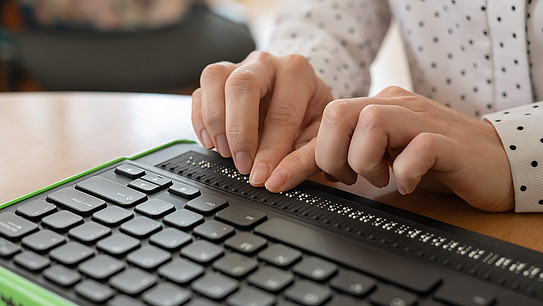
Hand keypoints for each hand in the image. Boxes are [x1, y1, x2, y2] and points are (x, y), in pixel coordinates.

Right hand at [191, 51, 332, 187]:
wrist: (301, 97)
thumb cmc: (310, 116)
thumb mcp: (319, 138)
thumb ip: (302, 161)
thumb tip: (275, 180)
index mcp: (298, 73)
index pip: (281, 112)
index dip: (269, 150)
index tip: (261, 176)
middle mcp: (266, 64)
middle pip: (242, 85)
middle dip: (238, 131)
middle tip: (242, 164)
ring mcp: (238, 66)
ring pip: (214, 79)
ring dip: (215, 121)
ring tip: (225, 152)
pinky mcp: (218, 79)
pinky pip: (200, 91)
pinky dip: (200, 120)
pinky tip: (212, 142)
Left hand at [314, 86, 513, 211]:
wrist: (494, 160)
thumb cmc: (434, 160)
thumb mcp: (383, 157)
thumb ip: (349, 158)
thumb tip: (307, 172)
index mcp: (376, 107)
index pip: (326, 123)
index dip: (297, 155)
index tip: (277, 181)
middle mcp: (395, 106)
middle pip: (340, 112)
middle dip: (332, 154)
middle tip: (349, 178)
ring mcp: (423, 121)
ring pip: (372, 122)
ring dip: (365, 160)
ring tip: (381, 177)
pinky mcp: (448, 143)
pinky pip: (418, 147)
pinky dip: (405, 172)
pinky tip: (407, 184)